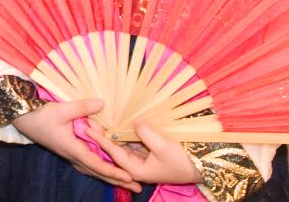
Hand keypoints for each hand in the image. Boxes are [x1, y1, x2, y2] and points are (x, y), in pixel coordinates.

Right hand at [11, 100, 140, 191]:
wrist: (21, 118)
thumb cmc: (40, 114)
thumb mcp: (61, 109)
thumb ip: (82, 107)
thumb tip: (102, 103)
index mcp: (72, 148)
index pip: (97, 164)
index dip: (114, 171)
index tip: (129, 176)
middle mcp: (72, 155)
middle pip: (98, 172)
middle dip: (117, 180)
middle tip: (137, 188)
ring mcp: (69, 154)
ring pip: (92, 170)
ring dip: (110, 177)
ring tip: (125, 183)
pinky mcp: (67, 150)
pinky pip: (87, 165)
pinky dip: (99, 170)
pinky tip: (104, 170)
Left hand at [84, 120, 200, 185]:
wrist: (200, 166)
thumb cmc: (182, 160)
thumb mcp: (163, 147)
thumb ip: (146, 134)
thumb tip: (135, 121)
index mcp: (137, 170)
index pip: (114, 152)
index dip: (101, 139)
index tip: (89, 128)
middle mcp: (136, 166)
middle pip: (115, 148)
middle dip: (103, 134)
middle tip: (89, 119)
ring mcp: (142, 159)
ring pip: (123, 143)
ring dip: (113, 131)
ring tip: (99, 118)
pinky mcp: (148, 152)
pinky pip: (133, 141)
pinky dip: (125, 132)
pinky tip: (117, 120)